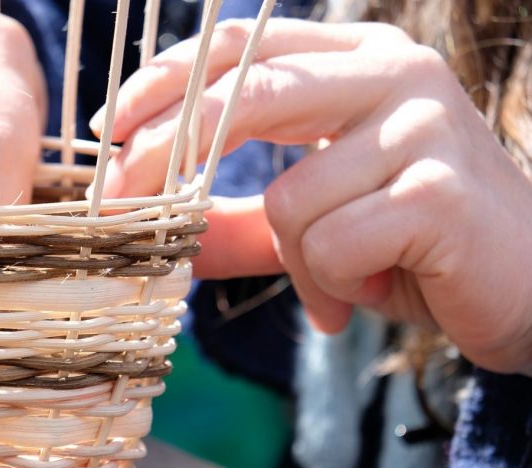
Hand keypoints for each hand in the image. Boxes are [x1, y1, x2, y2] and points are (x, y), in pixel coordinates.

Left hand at [97, 18, 531, 374]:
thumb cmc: (409, 247)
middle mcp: (391, 74)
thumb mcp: (313, 226)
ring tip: (342, 280)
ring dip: (299, 261)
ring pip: (289, 199)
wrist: (520, 286)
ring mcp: (421, 125)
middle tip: (124, 203)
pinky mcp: (437, 190)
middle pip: (244, 93)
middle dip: (168, 155)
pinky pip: (330, 245)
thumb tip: (169, 234)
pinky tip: (374, 289)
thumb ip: (243, 222)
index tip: (108, 131)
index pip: (239, 48)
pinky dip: (334, 285)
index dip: (162, 83)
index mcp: (355, 63)